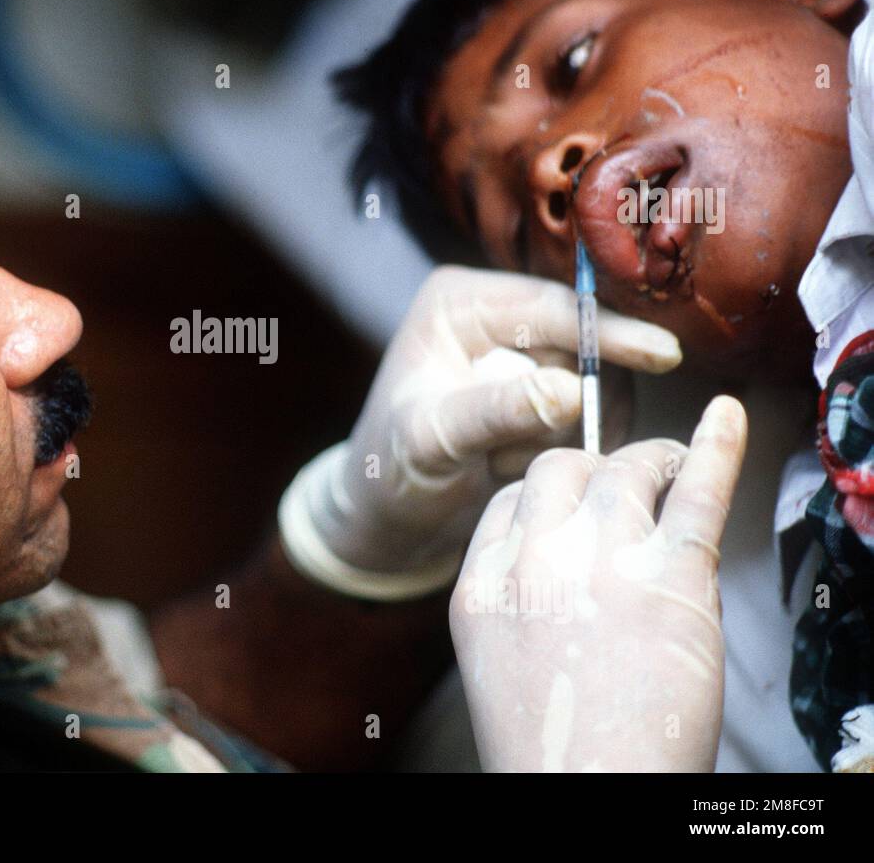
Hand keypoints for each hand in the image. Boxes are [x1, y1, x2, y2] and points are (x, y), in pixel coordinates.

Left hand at [281, 265, 681, 580]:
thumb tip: (570, 392)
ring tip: (503, 461)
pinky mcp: (544, 393)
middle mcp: (495, 316)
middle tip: (534, 451)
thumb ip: (496, 412)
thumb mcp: (433, 439)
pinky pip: (591, 417)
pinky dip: (566, 449)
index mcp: (458, 303)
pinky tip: (517, 467)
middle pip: (583, 345)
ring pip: (594, 385)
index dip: (609, 334)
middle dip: (576, 404)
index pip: (551, 308)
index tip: (663, 354)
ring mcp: (523, 354)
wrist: (390, 515)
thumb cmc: (391, 471)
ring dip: (566, 434)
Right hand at [449, 396, 747, 771]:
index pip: (510, 501)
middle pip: (561, 470)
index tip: (575, 506)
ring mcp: (599, 561)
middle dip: (595, 470)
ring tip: (675, 472)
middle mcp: (532, 559)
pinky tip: (727, 418)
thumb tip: (558, 553)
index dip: (548, 496)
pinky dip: (717, 445)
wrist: (590, 791)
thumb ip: (514, 596)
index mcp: (480, 585)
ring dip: (653, 462)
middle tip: (630, 485)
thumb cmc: (552, 746)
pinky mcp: (669, 576)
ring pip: (625, 470)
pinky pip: (697, 489)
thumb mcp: (495, 660)